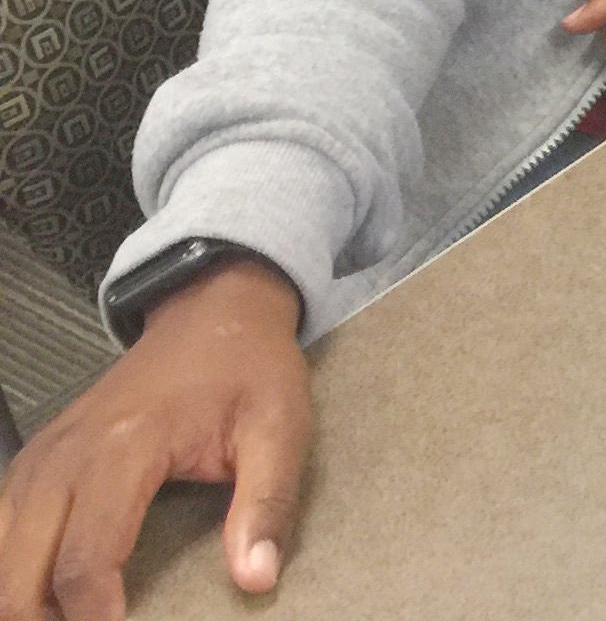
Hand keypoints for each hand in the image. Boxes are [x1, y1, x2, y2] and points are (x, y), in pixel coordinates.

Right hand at [0, 257, 308, 617]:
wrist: (212, 314)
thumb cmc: (245, 369)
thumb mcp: (279, 427)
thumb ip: (266, 504)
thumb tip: (256, 578)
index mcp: (124, 447)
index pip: (85, 559)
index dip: (92, 616)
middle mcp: (65, 456)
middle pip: (18, 573)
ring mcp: (40, 459)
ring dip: (21, 602)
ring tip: (70, 620)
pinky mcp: (33, 463)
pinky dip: (12, 573)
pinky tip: (45, 594)